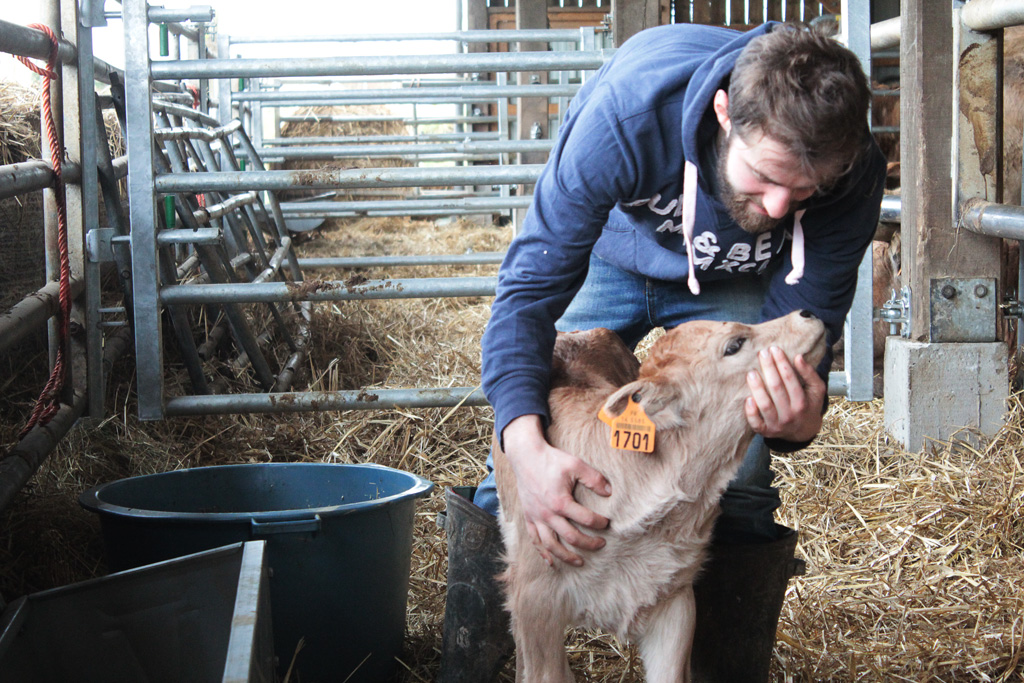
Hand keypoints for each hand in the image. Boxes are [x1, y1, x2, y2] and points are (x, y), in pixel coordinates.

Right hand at [502, 415, 611, 566]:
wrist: (526, 456)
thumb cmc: (551, 460)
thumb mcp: (576, 464)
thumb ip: (594, 479)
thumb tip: (609, 492)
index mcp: (561, 502)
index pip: (586, 519)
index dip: (600, 523)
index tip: (607, 523)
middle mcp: (547, 514)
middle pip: (571, 537)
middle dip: (588, 543)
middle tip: (601, 544)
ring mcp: (536, 517)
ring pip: (551, 544)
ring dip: (566, 556)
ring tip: (579, 561)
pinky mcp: (528, 517)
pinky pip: (534, 539)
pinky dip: (542, 552)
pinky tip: (551, 562)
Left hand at [744, 347, 824, 442]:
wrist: (804, 431)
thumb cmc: (808, 404)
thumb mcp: (816, 390)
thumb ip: (809, 374)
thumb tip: (798, 357)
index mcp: (802, 403)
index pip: (790, 379)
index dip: (782, 363)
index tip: (774, 349)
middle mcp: (790, 415)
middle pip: (776, 389)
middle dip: (768, 369)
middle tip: (762, 353)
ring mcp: (777, 424)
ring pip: (765, 405)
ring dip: (757, 388)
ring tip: (751, 373)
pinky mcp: (766, 431)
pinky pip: (756, 424)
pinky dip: (751, 412)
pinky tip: (747, 398)